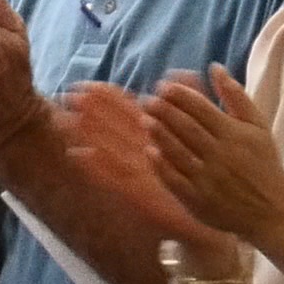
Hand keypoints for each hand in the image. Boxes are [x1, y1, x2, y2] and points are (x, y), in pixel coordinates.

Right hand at [57, 83, 212, 247]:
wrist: (219, 210)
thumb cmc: (208, 173)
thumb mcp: (205, 129)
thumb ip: (192, 101)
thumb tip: (181, 73)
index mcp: (155, 136)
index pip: (126, 111)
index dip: (106, 98)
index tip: (85, 85)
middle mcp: (141, 152)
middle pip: (112, 127)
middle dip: (90, 112)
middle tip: (67, 95)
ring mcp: (138, 173)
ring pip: (108, 148)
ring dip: (87, 135)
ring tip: (65, 120)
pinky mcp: (138, 194)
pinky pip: (112, 178)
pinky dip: (95, 167)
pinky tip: (78, 156)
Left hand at [136, 66, 283, 245]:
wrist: (271, 210)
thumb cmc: (263, 163)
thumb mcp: (258, 126)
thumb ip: (236, 96)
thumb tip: (214, 67)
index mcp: (235, 134)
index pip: (201, 108)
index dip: (179, 95)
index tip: (164, 86)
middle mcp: (220, 155)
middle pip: (185, 127)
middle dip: (164, 110)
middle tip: (148, 99)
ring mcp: (208, 179)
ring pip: (177, 151)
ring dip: (158, 133)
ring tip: (145, 119)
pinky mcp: (198, 200)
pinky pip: (174, 180)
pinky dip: (160, 164)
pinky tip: (149, 150)